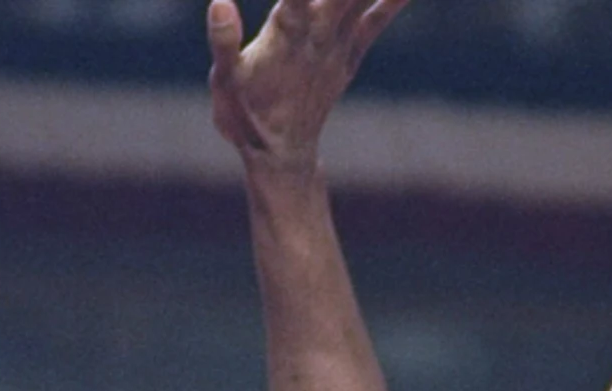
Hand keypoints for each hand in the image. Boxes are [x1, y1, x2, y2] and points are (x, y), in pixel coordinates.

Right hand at [206, 0, 407, 168]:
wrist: (281, 154)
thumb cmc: (245, 115)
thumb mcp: (223, 82)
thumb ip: (222, 43)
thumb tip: (219, 3)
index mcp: (286, 33)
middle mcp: (318, 33)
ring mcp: (338, 44)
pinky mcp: (350, 56)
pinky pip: (375, 20)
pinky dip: (391, 2)